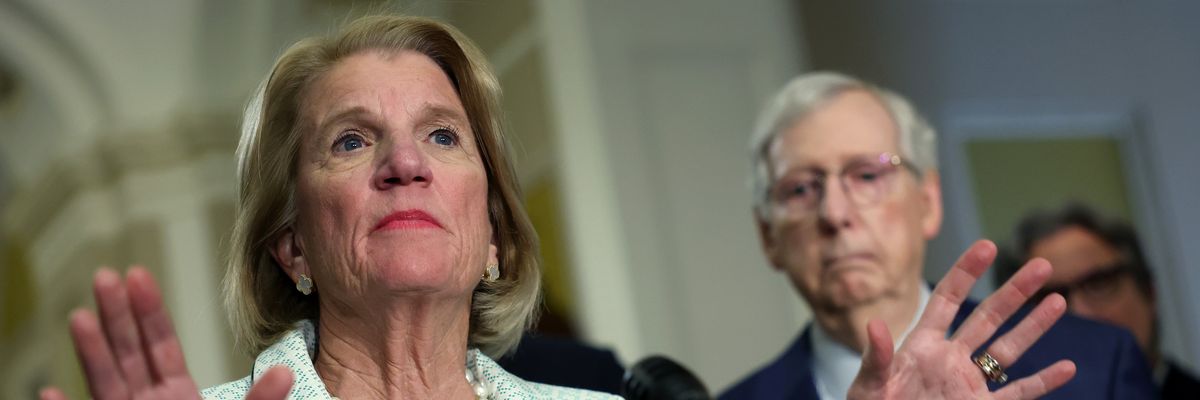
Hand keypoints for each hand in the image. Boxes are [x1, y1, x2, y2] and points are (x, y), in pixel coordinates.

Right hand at [39, 267, 294, 399]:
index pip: (160, 346)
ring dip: (91, 351)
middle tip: (105, 276)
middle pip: (128, 353)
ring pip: (106, 382)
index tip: (138, 275)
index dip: (149, 311)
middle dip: (117, 315)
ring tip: (79, 317)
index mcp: (178, 396)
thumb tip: (284, 374)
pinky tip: (50, 391)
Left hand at [847, 240, 1076, 399]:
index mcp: (921, 346)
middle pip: (987, 318)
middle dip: (1014, 292)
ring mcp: (968, 385)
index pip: (947, 301)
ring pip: (1008, 351)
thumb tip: (875, 324)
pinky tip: (1067, 367)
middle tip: (1042, 265)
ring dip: (1033, 328)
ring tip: (1058, 300)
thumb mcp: (869, 385)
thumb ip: (877, 357)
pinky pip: (1017, 394)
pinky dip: (1042, 382)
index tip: (987, 246)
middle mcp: (950, 359)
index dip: (966, 273)